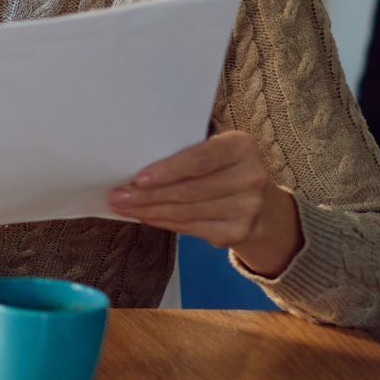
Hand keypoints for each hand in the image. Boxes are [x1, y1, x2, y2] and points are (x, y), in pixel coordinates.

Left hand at [109, 130, 303, 276]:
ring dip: (149, 211)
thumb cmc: (221, 167)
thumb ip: (185, 150)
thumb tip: (133, 159)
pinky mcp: (239, 232)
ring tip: (123, 206)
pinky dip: (163, 222)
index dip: (168, 171)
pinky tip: (145, 217)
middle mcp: (251, 177)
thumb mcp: (213, 149)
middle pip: (189, 191)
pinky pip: (191, 228)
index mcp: (241, 146)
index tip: (138, 179)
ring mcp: (248, 208)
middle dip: (148, 195)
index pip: (199, 160)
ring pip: (186, 212)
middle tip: (117, 195)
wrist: (261, 203)